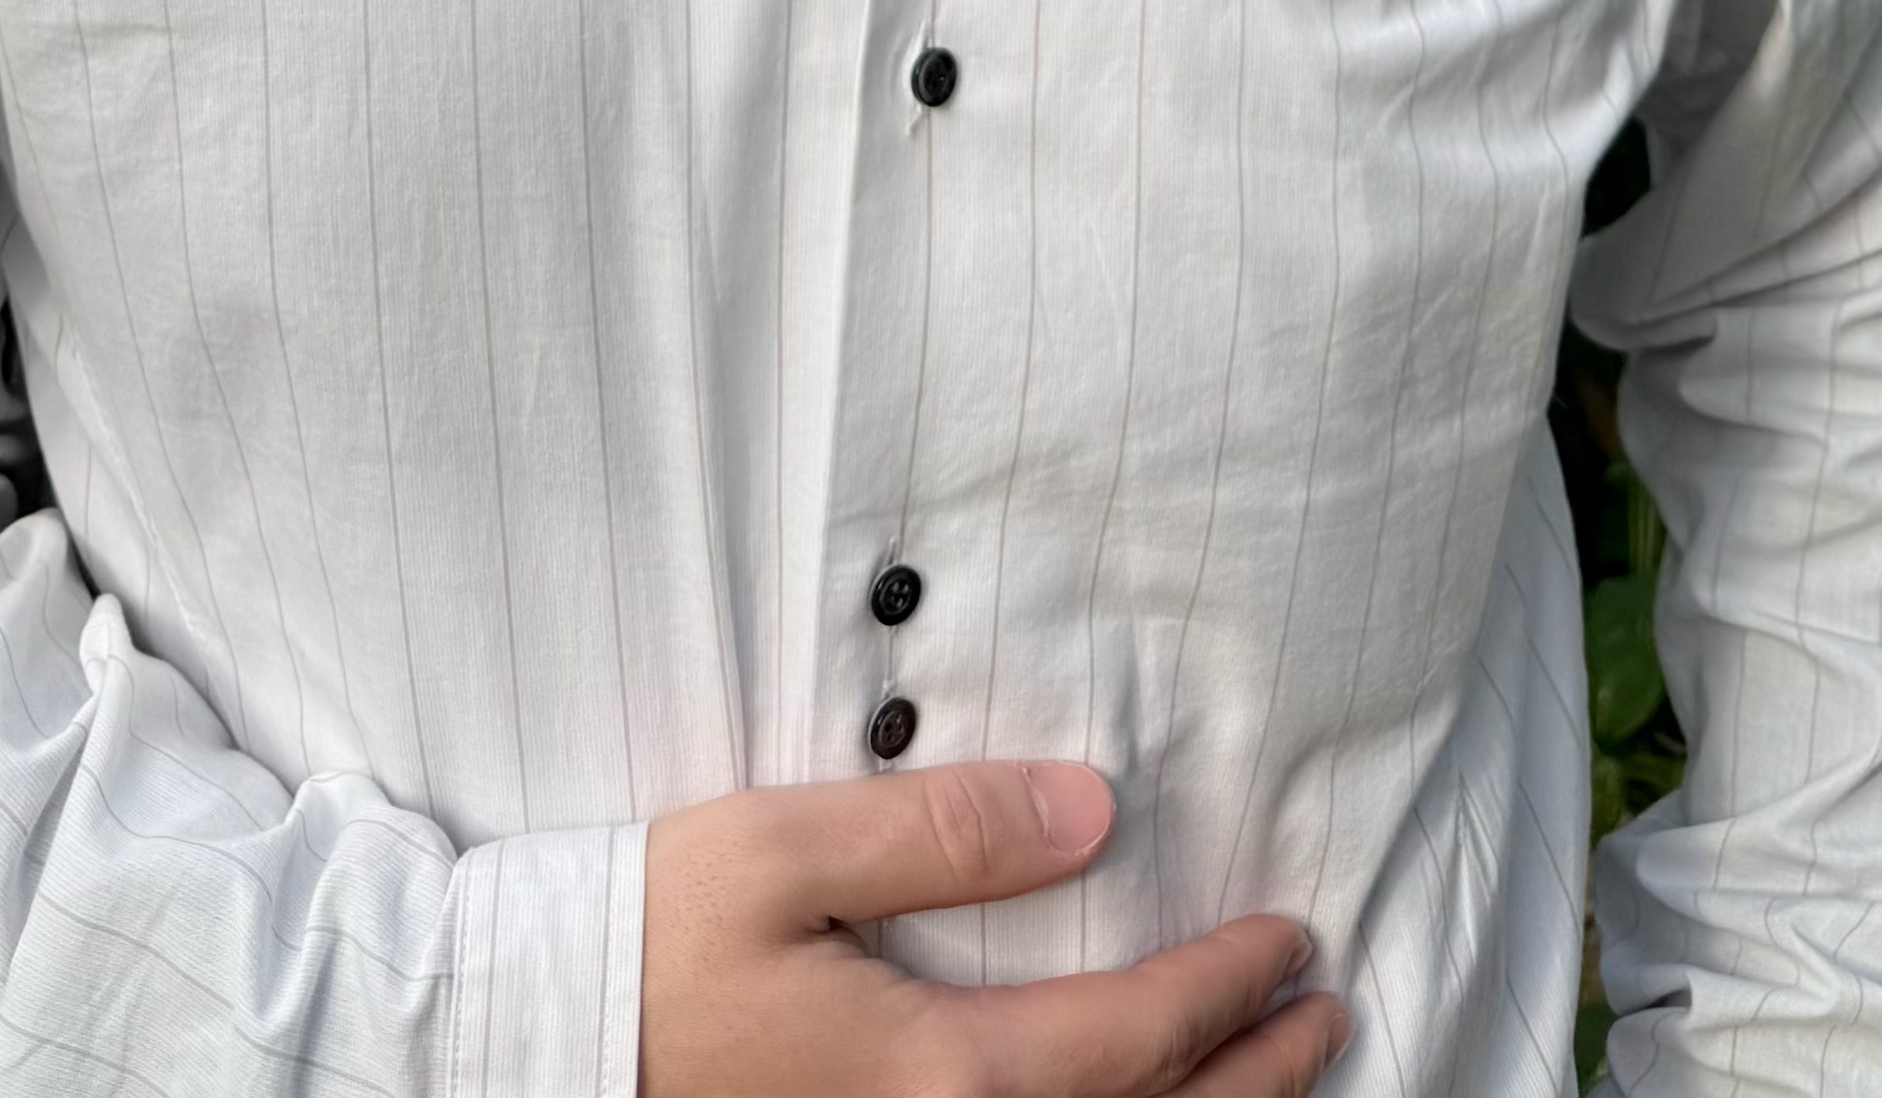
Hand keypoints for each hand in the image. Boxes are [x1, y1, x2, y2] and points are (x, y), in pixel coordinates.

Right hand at [639, 760, 1348, 1097]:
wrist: (554, 1050)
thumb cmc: (657, 944)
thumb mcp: (786, 854)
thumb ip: (944, 831)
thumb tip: (1094, 810)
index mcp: (944, 1075)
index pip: (1138, 1039)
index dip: (1231, 991)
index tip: (1293, 939)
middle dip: (1255, 1078)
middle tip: (1327, 1017)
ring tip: (1274, 1082)